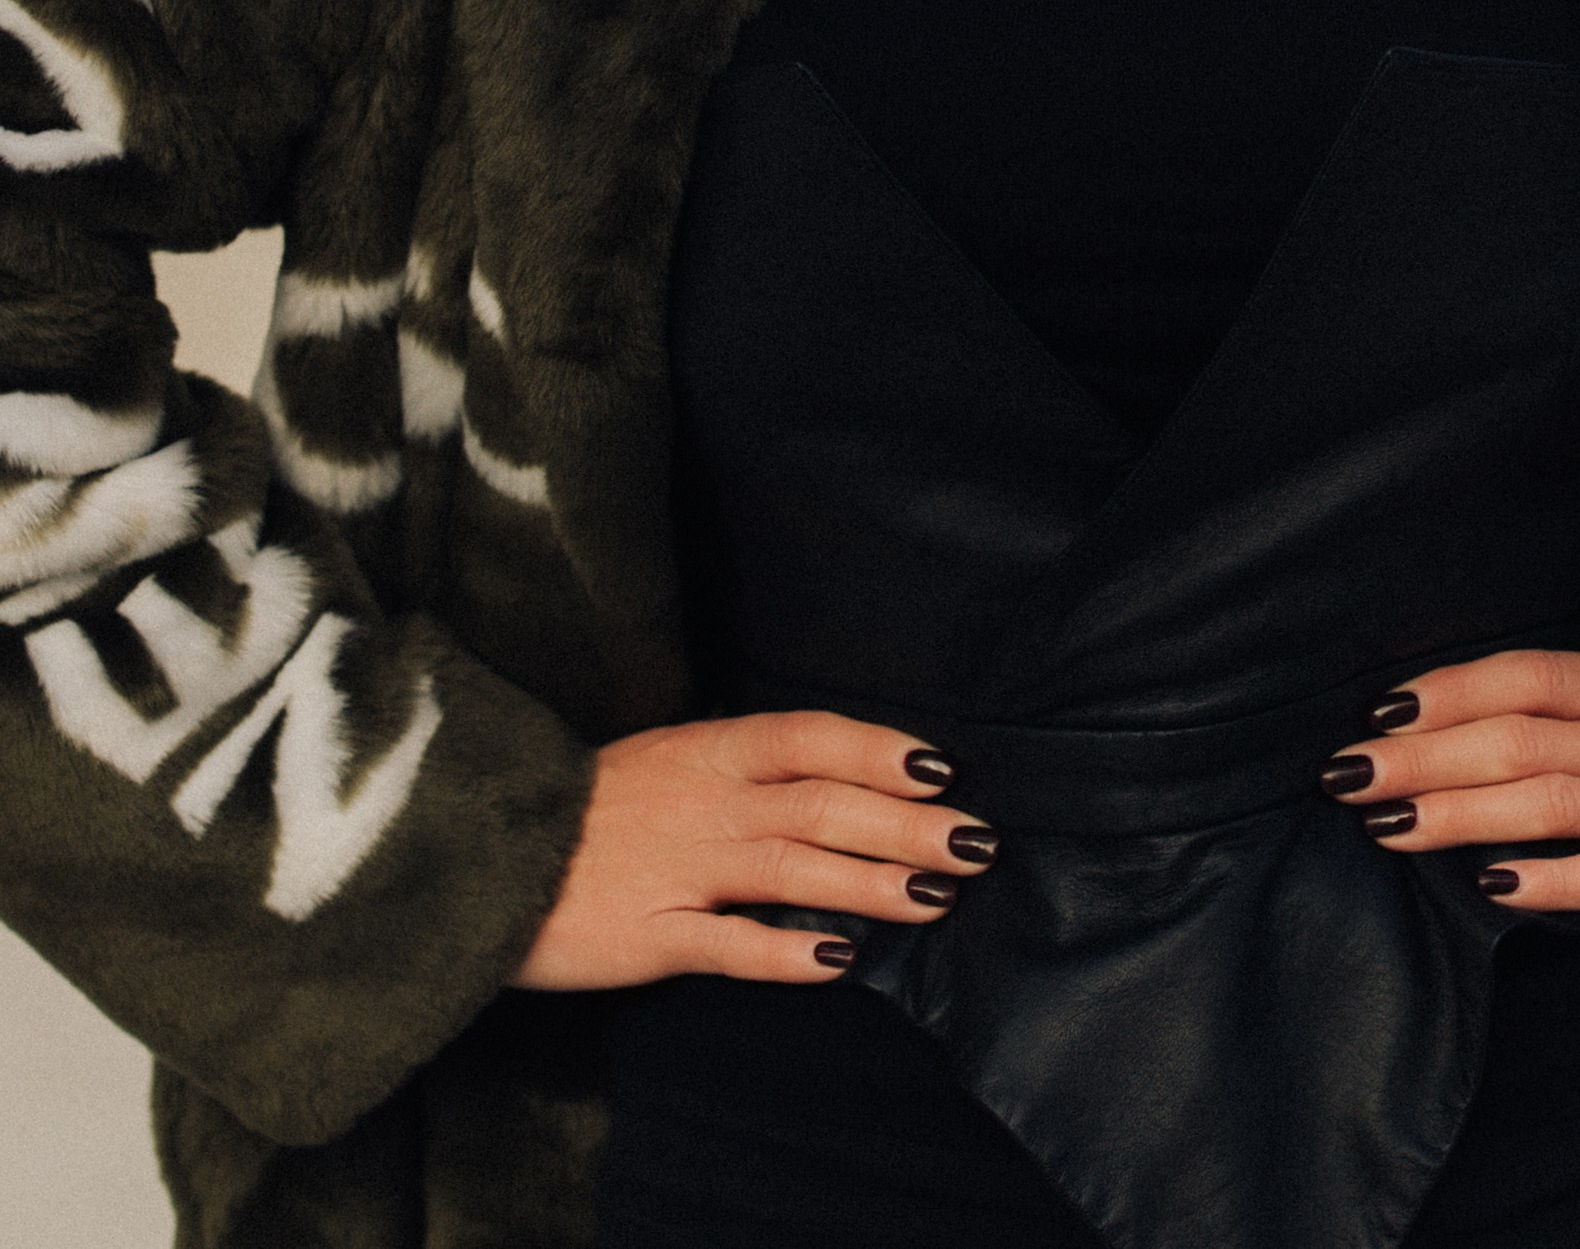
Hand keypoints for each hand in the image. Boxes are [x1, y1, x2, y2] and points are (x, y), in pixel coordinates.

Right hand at [514, 709, 996, 989]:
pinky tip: (840, 961)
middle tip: (974, 841)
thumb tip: (829, 774)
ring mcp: (679, 870)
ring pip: (790, 870)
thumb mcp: (668, 761)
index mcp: (707, 752)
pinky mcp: (651, 937)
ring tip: (935, 896)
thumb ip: (740, 768)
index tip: (941, 769)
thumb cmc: (590, 810)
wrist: (485, 856)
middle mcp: (703, 803)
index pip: (809, 738)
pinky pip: (729, 946)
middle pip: (819, 804)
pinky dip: (786, 952)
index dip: (877, 749)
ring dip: (869, 882)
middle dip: (902, 823)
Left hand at [1319, 649, 1579, 925]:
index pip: (1528, 676)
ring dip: (1463, 814)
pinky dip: (1553, 880)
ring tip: (1391, 827)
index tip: (1383, 707)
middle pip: (1517, 739)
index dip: (1453, 688)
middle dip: (1425, 754)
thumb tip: (1489, 720)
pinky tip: (1495, 887)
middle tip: (1349, 773)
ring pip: (1548, 805)